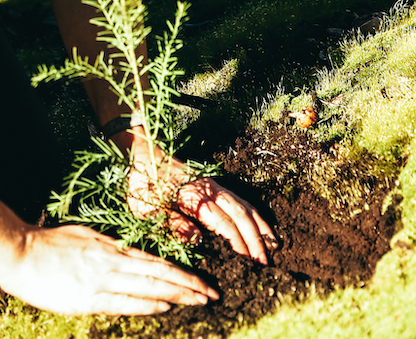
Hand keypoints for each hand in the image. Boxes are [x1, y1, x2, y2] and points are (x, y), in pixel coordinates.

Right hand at [0, 223, 219, 315]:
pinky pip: (123, 302)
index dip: (181, 273)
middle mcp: (110, 263)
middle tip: (212, 294)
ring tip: (198, 301)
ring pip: (146, 288)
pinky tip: (164, 306)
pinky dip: (146, 304)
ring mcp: (99, 281)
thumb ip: (108, 249)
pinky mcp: (86, 299)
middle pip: (158, 275)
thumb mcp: (83, 237)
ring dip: (175, 296)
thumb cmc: (47, 244)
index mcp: (109, 248)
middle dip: (188, 286)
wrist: (17, 253)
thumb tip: (132, 259)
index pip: (155, 262)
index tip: (202, 282)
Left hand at [122, 135, 277, 264]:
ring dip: (259, 227)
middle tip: (264, 262)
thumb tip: (198, 239)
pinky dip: (255, 214)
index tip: (247, 260)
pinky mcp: (215, 184)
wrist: (144, 152)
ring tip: (273, 247)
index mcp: (191, 197)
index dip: (236, 240)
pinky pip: (240, 199)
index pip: (221, 221)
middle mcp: (208, 190)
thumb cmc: (142, 184)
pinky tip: (263, 227)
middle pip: (238, 214)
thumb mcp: (146, 208)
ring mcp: (214, 185)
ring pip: (243, 205)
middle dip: (254, 238)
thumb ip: (172, 224)